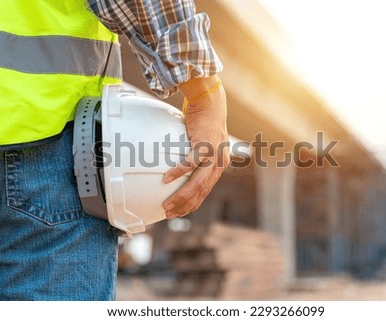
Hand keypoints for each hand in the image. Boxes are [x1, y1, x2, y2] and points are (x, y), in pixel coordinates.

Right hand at [162, 75, 229, 218]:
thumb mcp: (205, 142)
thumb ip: (198, 156)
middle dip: (184, 206)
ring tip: (167, 204)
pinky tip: (166, 180)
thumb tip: (182, 165)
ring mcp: (213, 155)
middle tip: (169, 214)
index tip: (179, 212)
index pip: (205, 191)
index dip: (192, 204)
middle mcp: (219, 163)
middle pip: (201, 192)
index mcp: (219, 165)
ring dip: (180, 196)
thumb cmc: (204, 121)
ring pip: (197, 183)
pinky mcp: (205, 145)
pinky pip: (190, 163)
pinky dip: (177, 172)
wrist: (210, 102)